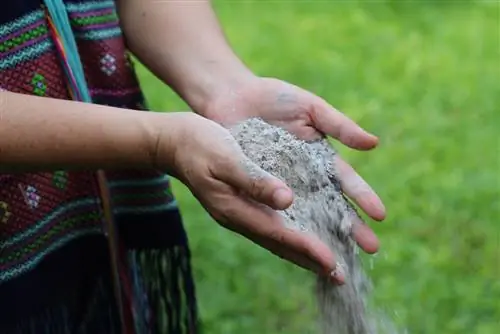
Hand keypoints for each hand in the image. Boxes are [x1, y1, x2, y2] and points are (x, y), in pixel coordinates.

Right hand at [156, 112, 344, 283]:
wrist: (174, 143)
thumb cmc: (199, 144)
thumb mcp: (226, 157)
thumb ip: (254, 179)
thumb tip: (288, 200)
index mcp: (234, 208)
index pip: (277, 234)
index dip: (306, 248)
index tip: (332, 262)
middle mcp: (238, 216)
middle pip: (279, 245)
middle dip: (309, 261)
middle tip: (338, 277)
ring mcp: (238, 213)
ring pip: (276, 238)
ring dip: (301, 252)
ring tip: (326, 264)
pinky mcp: (241, 204)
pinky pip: (270, 226)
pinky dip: (290, 235)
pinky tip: (302, 234)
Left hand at [201, 77, 385, 256]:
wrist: (232, 97)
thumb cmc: (273, 98)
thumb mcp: (310, 108)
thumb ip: (339, 126)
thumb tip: (374, 144)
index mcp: (321, 158)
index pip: (347, 182)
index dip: (363, 197)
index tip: (380, 215)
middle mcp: (305, 178)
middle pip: (331, 206)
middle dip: (351, 227)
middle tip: (371, 248)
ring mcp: (282, 186)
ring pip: (306, 217)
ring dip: (322, 236)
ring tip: (338, 257)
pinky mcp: (259, 191)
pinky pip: (274, 214)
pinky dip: (286, 231)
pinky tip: (297, 248)